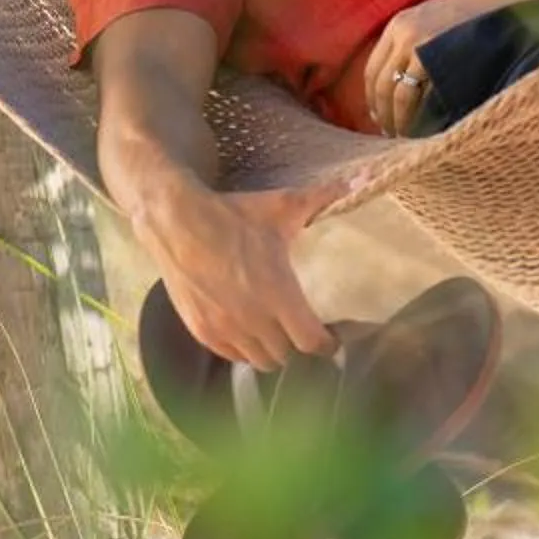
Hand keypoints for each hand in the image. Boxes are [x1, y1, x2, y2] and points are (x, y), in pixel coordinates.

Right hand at [136, 174, 351, 368]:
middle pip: (287, 357)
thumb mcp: (280, 206)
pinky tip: (245, 331)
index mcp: (278, 294)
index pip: (311, 343)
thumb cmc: (232, 215)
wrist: (175, 221)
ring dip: (270, 351)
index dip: (326, 345)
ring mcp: (225, 328)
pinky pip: (231, 356)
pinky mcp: (202, 330)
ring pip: (259, 361)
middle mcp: (254, 318)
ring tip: (274, 334)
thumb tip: (363, 177)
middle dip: (297, 347)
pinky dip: (242, 349)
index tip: (331, 338)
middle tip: (300, 331)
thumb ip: (323, 197)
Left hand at [362, 0, 485, 136]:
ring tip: (400, 135)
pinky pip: (413, 93)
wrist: (499, 1)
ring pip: (395, 92)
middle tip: (387, 132)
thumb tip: (399, 81)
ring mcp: (416, 44)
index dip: (372, 96)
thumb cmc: (470, 16)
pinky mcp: (432, 57)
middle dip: (381, 111)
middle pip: (380, 82)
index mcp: (398, 24)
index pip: (373, 67)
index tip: (376, 115)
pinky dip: (410, 114)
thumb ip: (413, 43)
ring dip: (394, 118)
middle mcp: (402, 32)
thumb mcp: (432, 20)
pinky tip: (415, 127)